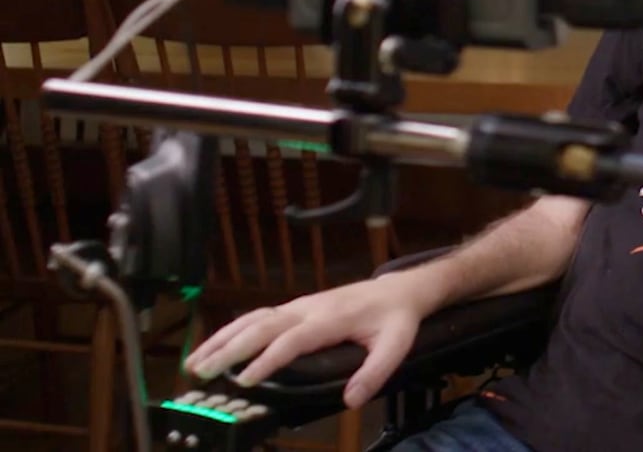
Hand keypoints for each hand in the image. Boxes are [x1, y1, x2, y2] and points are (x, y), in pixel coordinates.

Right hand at [184, 270, 433, 408]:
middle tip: (203, 373)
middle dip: (230, 349)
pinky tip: (213, 347)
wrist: (398, 290)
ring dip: (222, 339)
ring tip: (195, 363)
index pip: (293, 339)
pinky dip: (231, 330)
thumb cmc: (395, 319)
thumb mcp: (396, 345)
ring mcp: (298, 306)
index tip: (245, 380)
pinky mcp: (294, 307)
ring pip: (253, 318)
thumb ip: (376, 372)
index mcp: (331, 318)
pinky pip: (257, 316)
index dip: (268, 359)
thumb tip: (351, 400)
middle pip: (263, 325)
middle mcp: (308, 309)